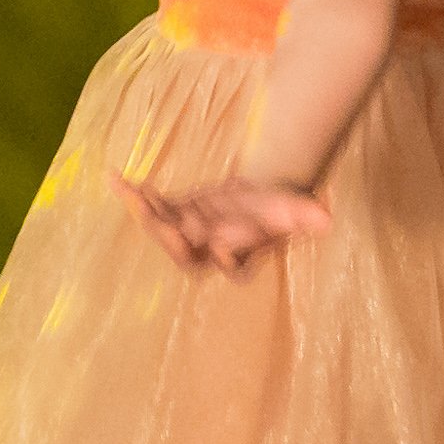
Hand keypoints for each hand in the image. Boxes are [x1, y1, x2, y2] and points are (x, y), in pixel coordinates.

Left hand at [110, 168, 330, 276]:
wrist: (255, 197)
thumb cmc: (276, 209)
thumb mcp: (293, 210)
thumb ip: (307, 216)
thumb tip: (328, 221)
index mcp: (239, 255)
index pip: (230, 264)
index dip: (224, 255)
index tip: (218, 241)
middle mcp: (207, 251)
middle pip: (185, 254)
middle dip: (172, 240)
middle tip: (163, 224)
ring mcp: (186, 234)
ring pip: (162, 231)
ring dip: (146, 214)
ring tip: (133, 195)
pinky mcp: (172, 216)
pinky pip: (149, 208)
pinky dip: (132, 195)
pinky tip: (116, 179)